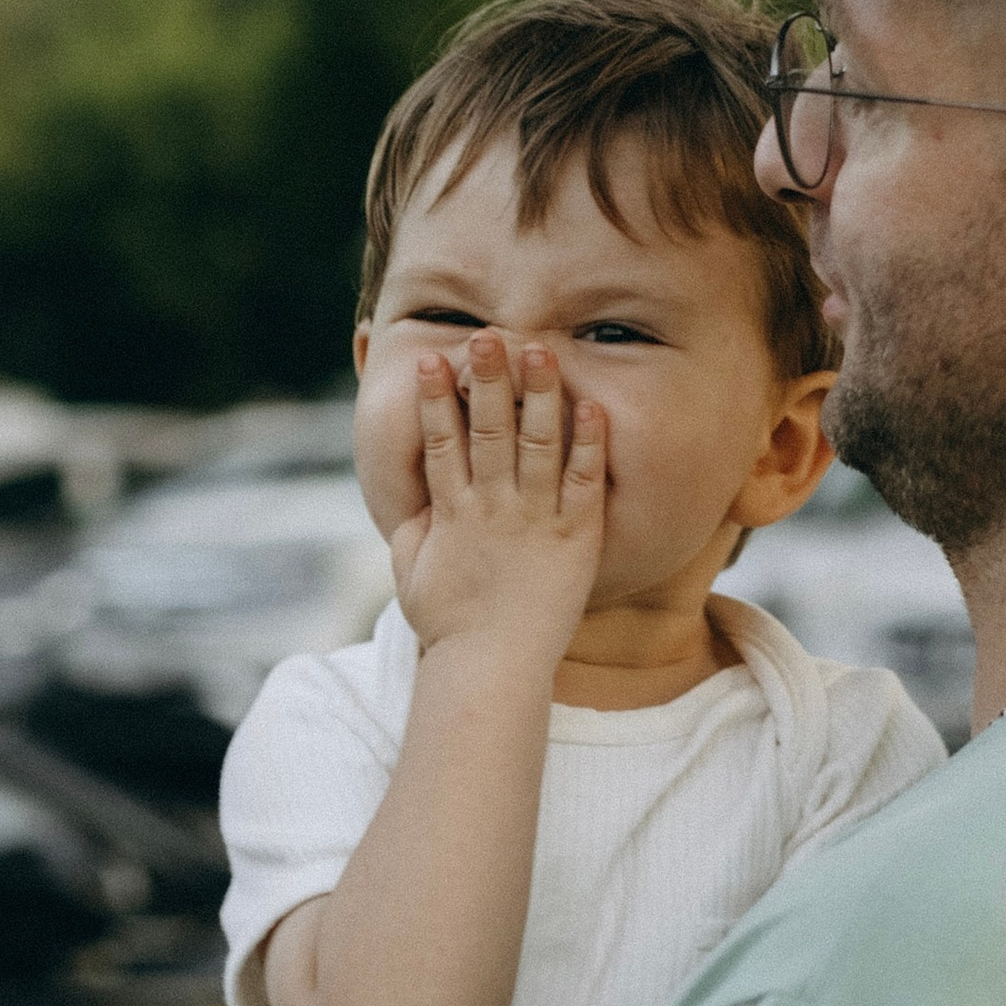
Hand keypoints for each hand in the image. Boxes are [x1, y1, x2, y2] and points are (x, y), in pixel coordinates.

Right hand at [388, 330, 604, 659]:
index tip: (430, 360)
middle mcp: (493, 508)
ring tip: (539, 351)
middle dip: (487, 380)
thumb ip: (413, 529)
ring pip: (537, 445)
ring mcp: (536, 520)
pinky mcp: (575, 538)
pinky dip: (590, 446)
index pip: (440, 442)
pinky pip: (584, 483)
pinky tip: (593, 408)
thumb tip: (414, 497)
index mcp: (452, 513)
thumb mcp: (412, 573)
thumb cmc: (449, 626)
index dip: (434, 400)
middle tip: (488, 337)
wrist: (491, 668)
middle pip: (488, 430)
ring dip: (538, 395)